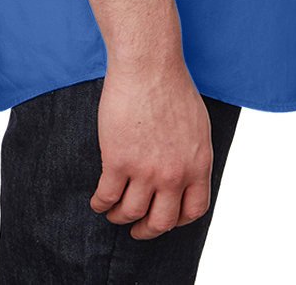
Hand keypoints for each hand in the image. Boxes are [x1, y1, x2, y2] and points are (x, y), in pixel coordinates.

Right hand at [89, 61, 213, 240]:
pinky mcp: (118, 160)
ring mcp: (145, 170)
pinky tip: (97, 201)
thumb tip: (186, 173)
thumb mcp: (197, 125)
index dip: (178, 220)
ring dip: (120, 217)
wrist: (148, 65)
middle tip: (137, 229)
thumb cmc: (172, 85)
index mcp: (198, 164)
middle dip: (147, 230)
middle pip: (161, 221)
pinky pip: (107, 197)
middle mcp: (174, 174)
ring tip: (114, 212)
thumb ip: (192, 155)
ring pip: (130, 213)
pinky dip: (100, 204)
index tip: (166, 218)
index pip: (194, 210)